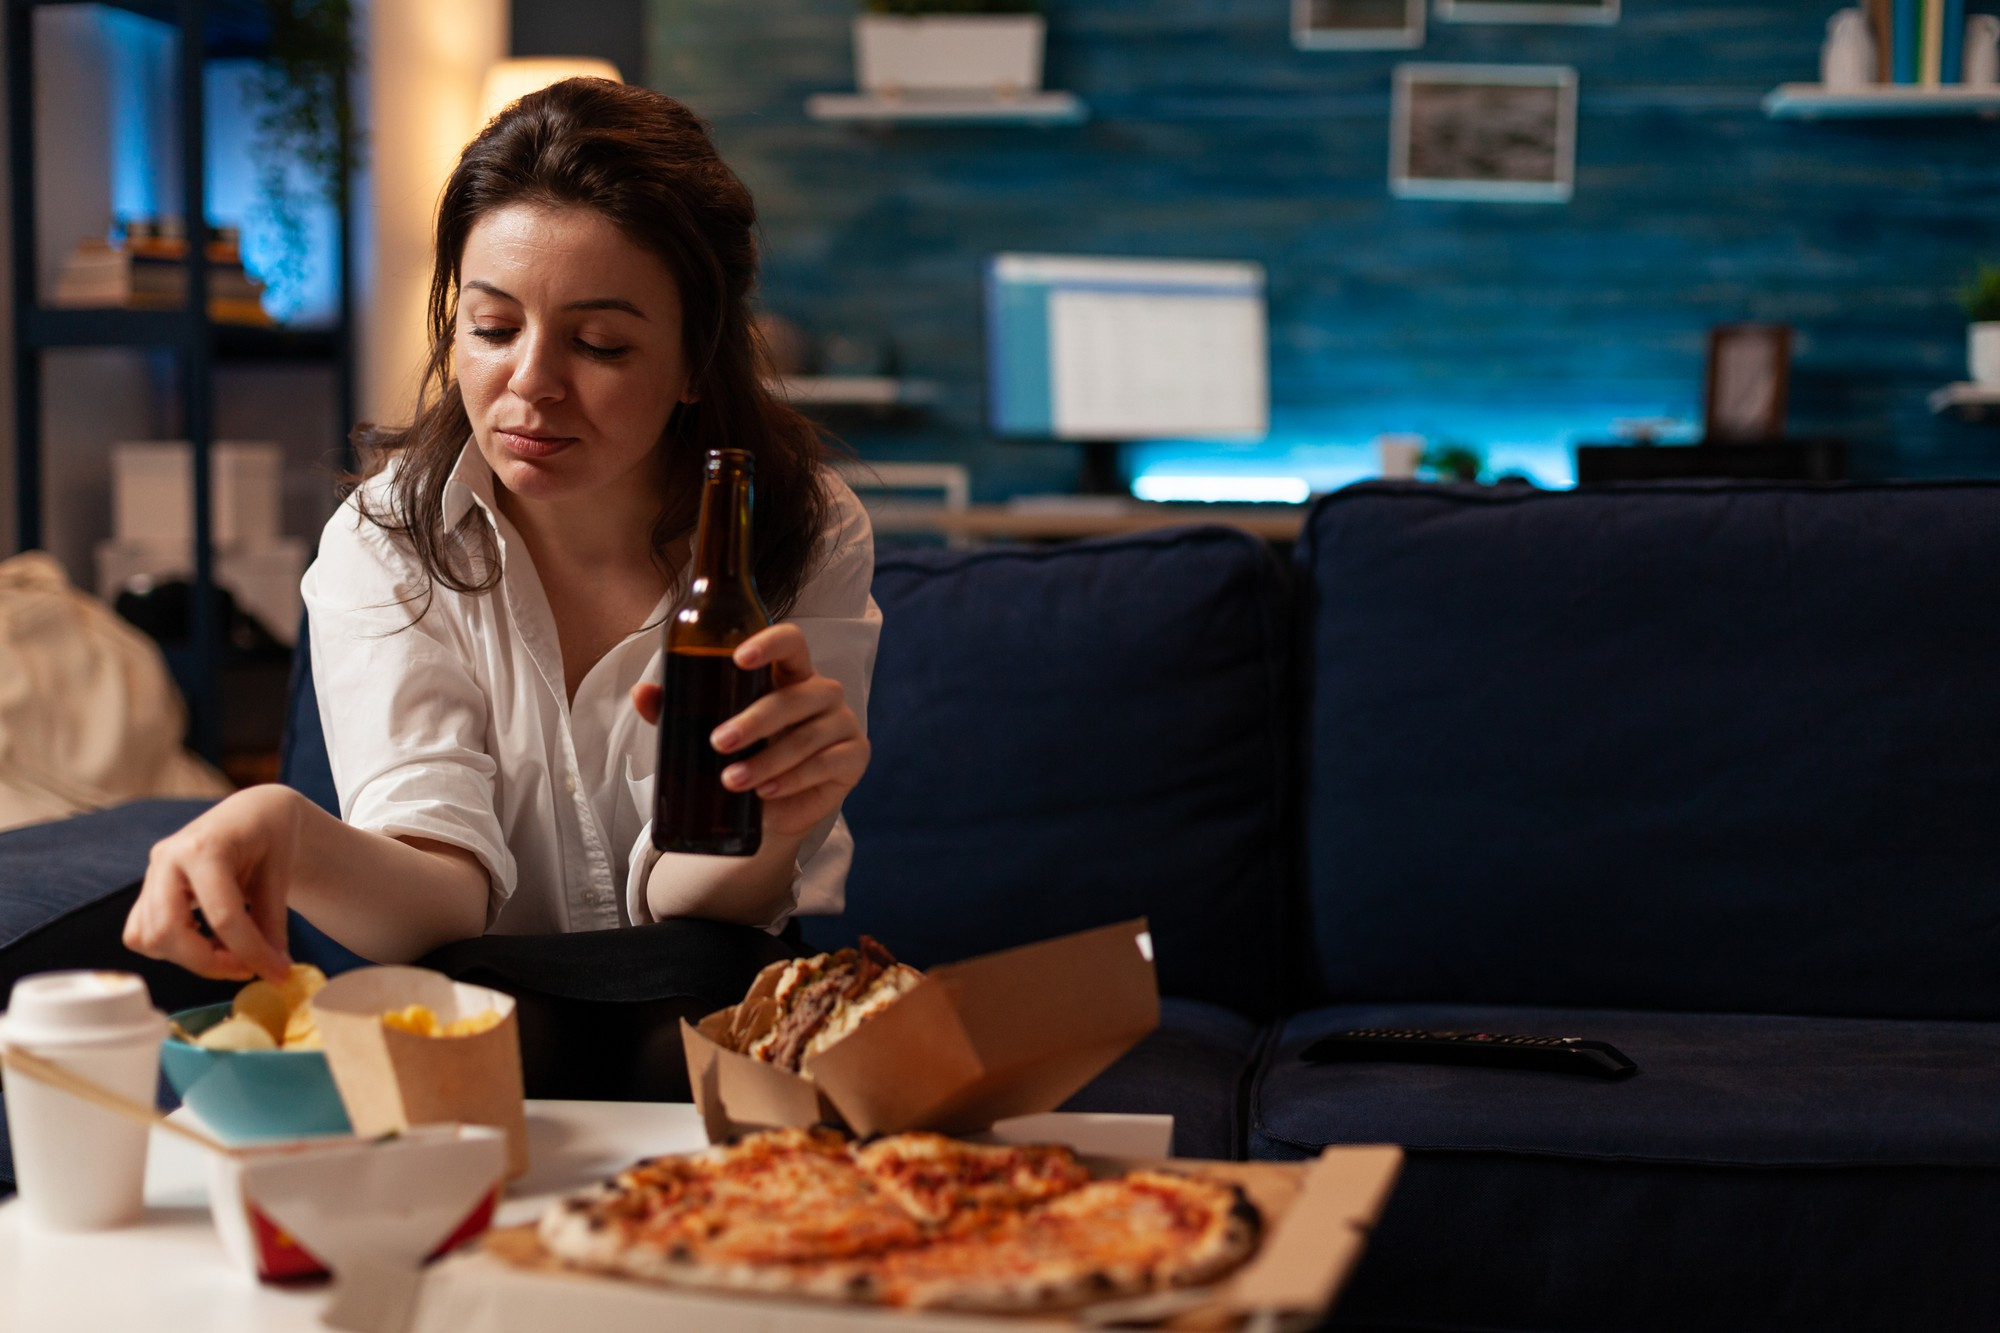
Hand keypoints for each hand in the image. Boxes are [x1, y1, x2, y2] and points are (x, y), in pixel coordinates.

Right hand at [122, 785, 299, 982]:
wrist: (252, 812)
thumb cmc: (270, 836)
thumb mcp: (280, 873)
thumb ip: (273, 922)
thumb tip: (274, 970)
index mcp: (205, 847)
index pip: (222, 916)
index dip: (252, 952)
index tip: (278, 974)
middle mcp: (168, 858)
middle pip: (168, 931)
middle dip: (209, 962)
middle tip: (247, 968)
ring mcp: (152, 873)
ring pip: (149, 938)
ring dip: (190, 958)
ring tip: (232, 953)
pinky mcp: (147, 889)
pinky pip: (141, 934)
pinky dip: (171, 949)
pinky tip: (208, 943)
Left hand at [631, 624, 869, 838]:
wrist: (773, 810)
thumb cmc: (746, 756)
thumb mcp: (711, 730)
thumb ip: (679, 710)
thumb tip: (642, 694)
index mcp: (791, 673)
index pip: (791, 642)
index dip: (769, 643)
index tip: (739, 657)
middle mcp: (821, 692)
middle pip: (794, 696)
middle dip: (754, 721)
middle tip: (718, 742)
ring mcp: (843, 723)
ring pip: (807, 737)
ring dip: (767, 760)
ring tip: (732, 780)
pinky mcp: (855, 756)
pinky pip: (826, 764)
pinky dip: (793, 780)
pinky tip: (766, 791)